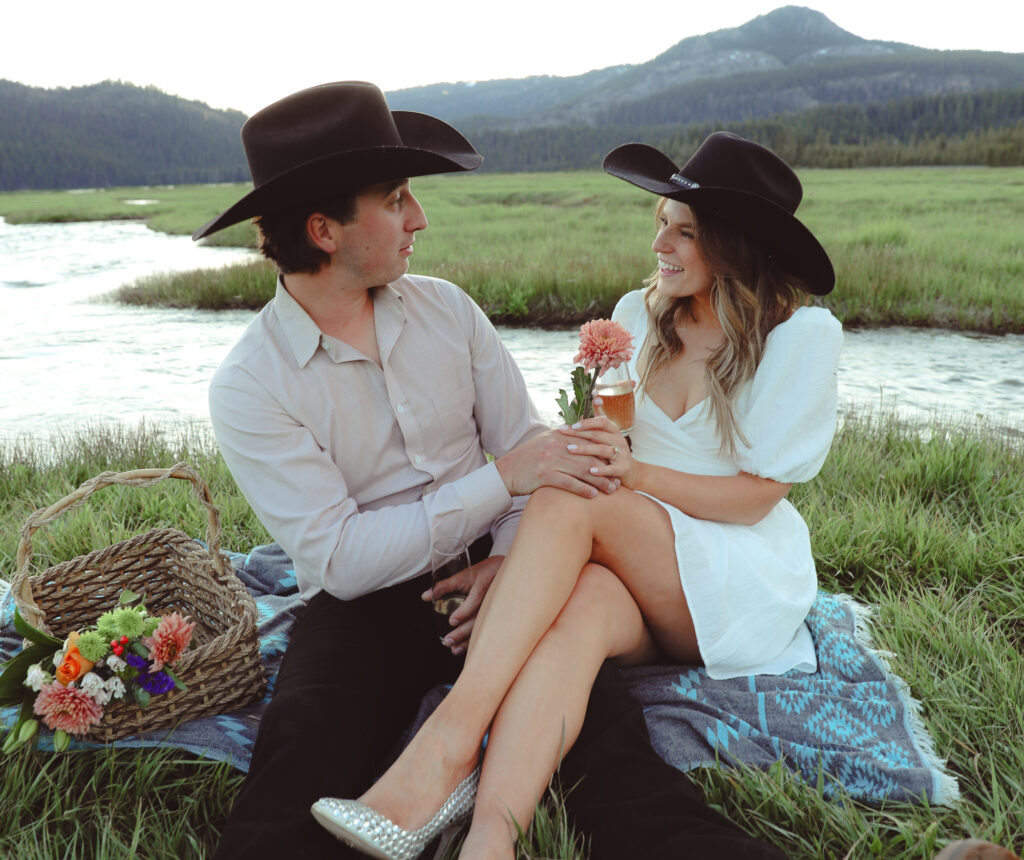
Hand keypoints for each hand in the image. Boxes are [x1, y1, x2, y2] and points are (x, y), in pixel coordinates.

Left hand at [421, 555, 502, 654]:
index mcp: (483, 584)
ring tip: (454, 649)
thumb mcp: (463, 575)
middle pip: (479, 618)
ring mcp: (497, 608)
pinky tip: (466, 648)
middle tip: (448, 641)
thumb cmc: (483, 572)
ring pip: (484, 627)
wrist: (506, 572)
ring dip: (469, 640)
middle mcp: (492, 598)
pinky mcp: (498, 616)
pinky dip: (476, 640)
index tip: (451, 621)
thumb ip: (443, 586)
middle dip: (463, 632)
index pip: (475, 599)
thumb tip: (424, 597)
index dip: (464, 611)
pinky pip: (488, 630)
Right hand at [495, 429, 617, 498]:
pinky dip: (582, 489)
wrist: (507, 471)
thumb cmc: (528, 458)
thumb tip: (581, 434)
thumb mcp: (545, 441)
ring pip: (582, 471)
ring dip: (599, 482)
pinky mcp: (544, 475)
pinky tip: (592, 495)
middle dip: (606, 470)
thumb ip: (563, 437)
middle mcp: (556, 446)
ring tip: (611, 490)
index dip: (604, 454)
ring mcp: (550, 460)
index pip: (588, 442)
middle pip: (589, 457)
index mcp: (559, 436)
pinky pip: (568, 483)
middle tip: (618, 480)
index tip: (616, 463)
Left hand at [559, 414, 637, 487]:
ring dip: (585, 449)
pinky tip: (590, 471)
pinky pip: (611, 469)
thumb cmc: (611, 453)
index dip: (586, 422)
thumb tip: (587, 403)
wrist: (630, 472)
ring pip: (602, 449)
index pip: (601, 422)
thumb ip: (594, 425)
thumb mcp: (605, 438)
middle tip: (562, 433)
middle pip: (598, 434)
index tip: (571, 425)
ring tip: (570, 448)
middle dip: (578, 433)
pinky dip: (601, 470)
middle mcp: (618, 440)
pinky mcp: (623, 468)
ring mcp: (622, 454)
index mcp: (613, 431)